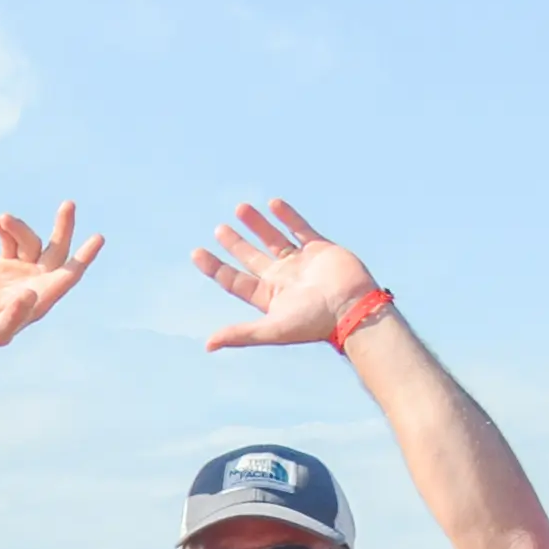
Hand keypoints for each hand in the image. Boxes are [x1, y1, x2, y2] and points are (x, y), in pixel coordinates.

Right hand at [0, 202, 103, 353]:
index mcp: (41, 298)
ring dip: (18, 228)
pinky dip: (6, 230)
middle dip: (64, 228)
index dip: (84, 258)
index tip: (98, 238)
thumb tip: (30, 294)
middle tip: (69, 205)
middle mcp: (36, 283)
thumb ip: (12, 317)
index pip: (69, 275)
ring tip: (1, 219)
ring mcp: (22, 272)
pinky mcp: (5, 265)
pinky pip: (11, 241)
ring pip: (31, 241)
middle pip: (58, 251)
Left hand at [193, 199, 376, 350]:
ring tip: (240, 208)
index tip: (196, 253)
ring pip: (274, 239)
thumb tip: (207, 345)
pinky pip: (300, 229)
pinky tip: (273, 203)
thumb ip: (240, 334)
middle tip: (219, 229)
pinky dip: (288, 216)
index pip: (235, 280)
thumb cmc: (313, 323)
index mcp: (268, 297)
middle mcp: (282, 279)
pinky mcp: (320, 249)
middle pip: (252, 258)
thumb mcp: (272, 330)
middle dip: (235, 244)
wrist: (352, 308)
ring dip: (258, 225)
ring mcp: (301, 263)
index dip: (216, 268)